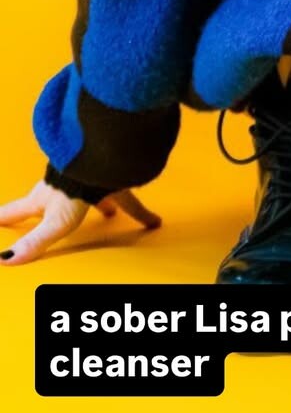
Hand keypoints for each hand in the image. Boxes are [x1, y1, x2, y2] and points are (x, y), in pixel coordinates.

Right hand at [0, 179, 161, 264]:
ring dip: (101, 203)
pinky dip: (139, 211)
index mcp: (46, 197)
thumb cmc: (76, 185)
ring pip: (95, 194)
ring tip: (110, 214)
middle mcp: (65, 186)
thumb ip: (34, 241)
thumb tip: (6, 259)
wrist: (100, 154)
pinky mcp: (113, 177)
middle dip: (55, 208)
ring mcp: (89, 179)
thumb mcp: (54, 221)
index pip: (19, 209)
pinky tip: (153, 221)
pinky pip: (127, 195)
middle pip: (57, 200)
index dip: (5, 215)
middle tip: (54, 216)